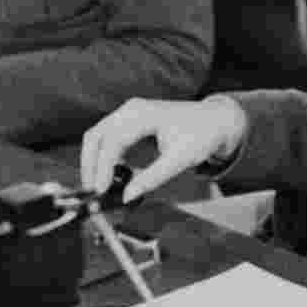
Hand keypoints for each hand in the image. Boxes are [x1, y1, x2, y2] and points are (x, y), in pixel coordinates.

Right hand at [80, 96, 247, 202]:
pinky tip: (109, 175)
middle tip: (91, 191)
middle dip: (90, 164)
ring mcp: (128, 112)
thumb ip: (151, 178)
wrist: (216, 121)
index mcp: (143, 114)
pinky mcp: (129, 120)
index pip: (113, 142)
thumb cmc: (201, 136)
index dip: (104, 168)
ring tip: (98, 185)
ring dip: (93, 160)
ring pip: (98, 135)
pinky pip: (107, 137)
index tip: (101, 190)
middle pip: (96, 136)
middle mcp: (131, 110)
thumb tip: (127, 196)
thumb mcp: (179, 160)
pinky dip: (103, 155)